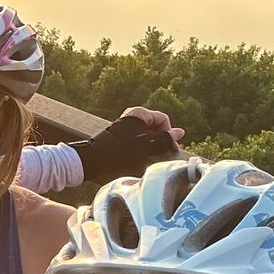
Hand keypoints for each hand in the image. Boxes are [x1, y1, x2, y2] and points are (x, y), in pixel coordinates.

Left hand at [69, 111, 185, 183]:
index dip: (170, 134)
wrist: (92, 160)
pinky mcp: (119, 137)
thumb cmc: (120, 152)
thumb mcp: (147, 146)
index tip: (171, 149)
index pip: (163, 120)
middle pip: (155, 127)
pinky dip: (143, 149)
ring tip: (152, 159)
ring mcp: (125, 127)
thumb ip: (165, 139)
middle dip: (161, 141)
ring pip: (146, 135)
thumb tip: (180, 132)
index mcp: (138, 113)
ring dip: (152, 147)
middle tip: (164, 155)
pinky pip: (137, 140)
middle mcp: (131, 117)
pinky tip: (141, 160)